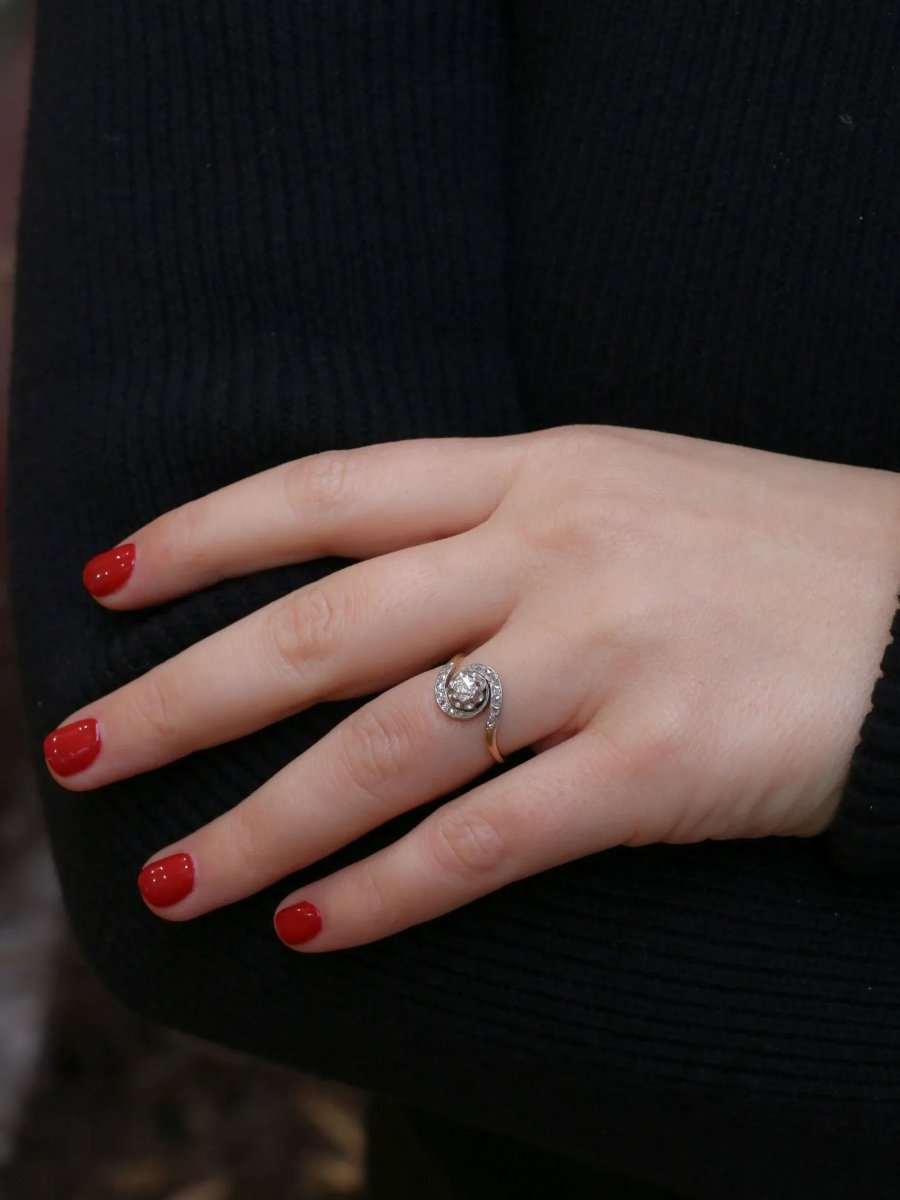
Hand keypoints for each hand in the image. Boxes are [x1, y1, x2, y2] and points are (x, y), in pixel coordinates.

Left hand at [42, 426, 899, 951]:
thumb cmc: (764, 550)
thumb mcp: (621, 492)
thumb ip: (493, 524)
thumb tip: (361, 586)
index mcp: (535, 474)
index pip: (327, 491)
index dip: (204, 535)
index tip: (108, 583)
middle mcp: (552, 554)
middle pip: (322, 629)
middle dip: (181, 696)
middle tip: (80, 752)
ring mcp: (606, 658)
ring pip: (385, 750)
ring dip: (262, 824)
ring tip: (175, 883)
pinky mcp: (660, 766)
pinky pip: (488, 842)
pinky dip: (389, 893)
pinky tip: (315, 931)